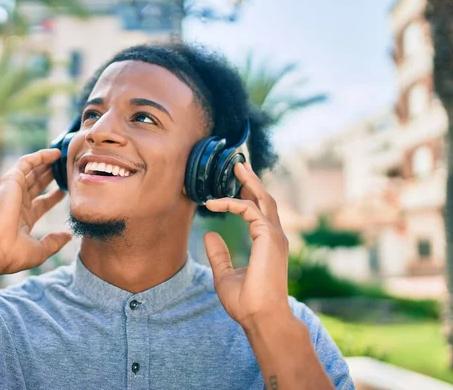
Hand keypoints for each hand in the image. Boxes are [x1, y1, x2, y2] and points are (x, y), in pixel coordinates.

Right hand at [0, 149, 71, 274]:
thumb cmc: (11, 253)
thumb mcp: (39, 250)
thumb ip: (54, 242)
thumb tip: (68, 236)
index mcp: (22, 220)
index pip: (40, 204)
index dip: (53, 197)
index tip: (65, 191)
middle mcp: (17, 204)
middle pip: (36, 186)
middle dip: (49, 178)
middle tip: (65, 170)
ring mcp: (13, 191)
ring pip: (32, 172)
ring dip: (47, 164)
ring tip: (63, 157)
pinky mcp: (11, 180)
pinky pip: (26, 162)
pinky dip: (40, 156)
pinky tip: (55, 153)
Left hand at [204, 162, 290, 328]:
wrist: (260, 317)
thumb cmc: (246, 302)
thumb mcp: (224, 274)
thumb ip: (219, 254)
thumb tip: (209, 235)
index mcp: (267, 244)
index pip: (257, 212)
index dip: (242, 198)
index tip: (220, 195)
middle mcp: (274, 237)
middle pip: (264, 200)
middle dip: (251, 181)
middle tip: (238, 165)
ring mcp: (274, 236)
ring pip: (263, 199)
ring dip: (249, 181)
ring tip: (236, 166)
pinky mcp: (269, 238)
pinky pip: (250, 210)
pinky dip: (233, 203)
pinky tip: (214, 203)